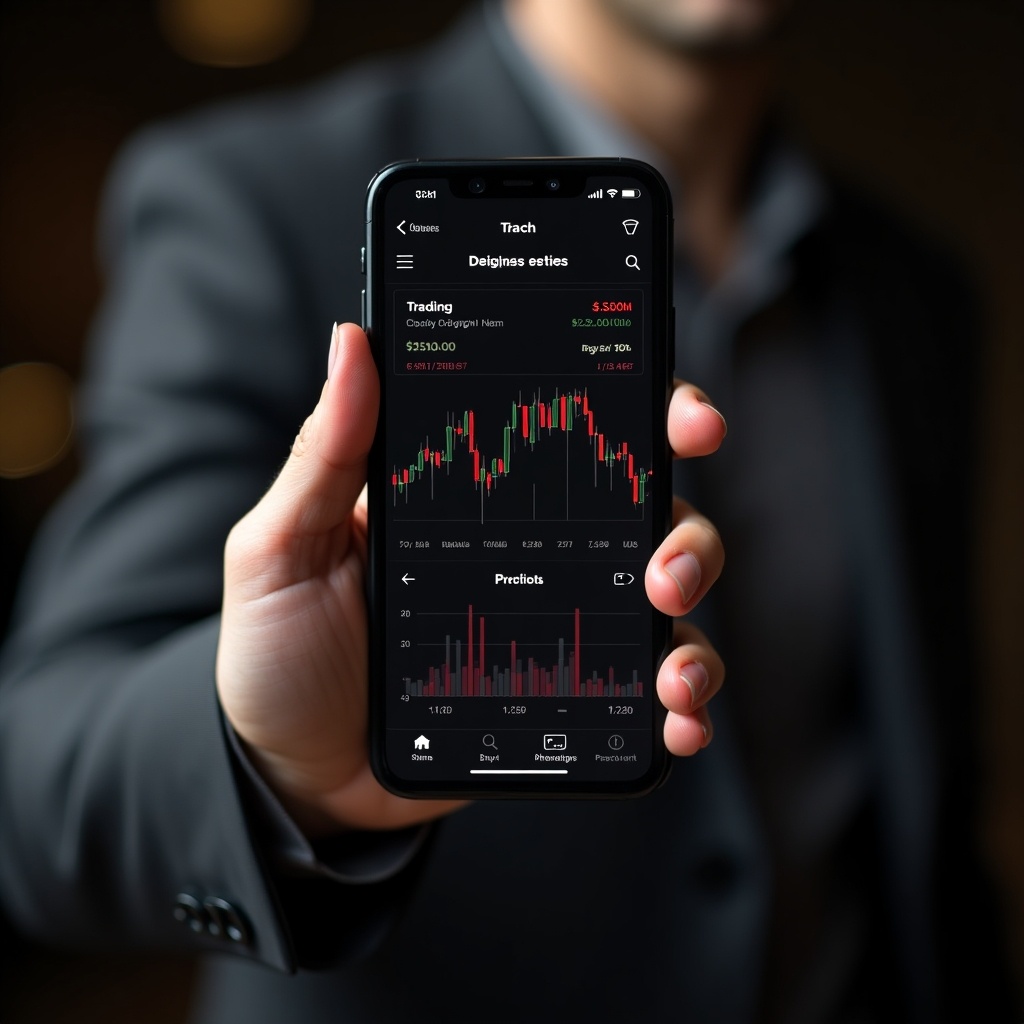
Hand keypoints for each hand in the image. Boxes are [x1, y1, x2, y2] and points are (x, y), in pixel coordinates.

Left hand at [217, 324, 725, 836]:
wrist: (292, 774)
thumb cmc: (279, 653)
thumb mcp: (286, 548)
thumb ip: (323, 456)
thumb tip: (353, 340)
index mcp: (474, 496)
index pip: (573, 430)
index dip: (643, 412)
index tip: (685, 418)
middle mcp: (533, 549)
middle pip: (645, 515)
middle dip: (687, 533)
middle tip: (667, 571)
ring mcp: (555, 622)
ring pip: (663, 602)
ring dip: (692, 627)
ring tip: (669, 672)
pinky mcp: (565, 694)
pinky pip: (643, 690)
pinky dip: (682, 704)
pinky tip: (677, 720)